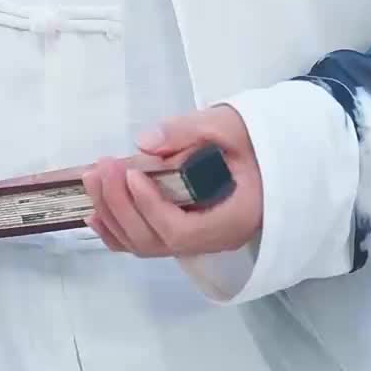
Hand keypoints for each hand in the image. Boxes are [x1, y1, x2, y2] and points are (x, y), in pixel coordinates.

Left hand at [82, 106, 262, 259]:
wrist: (278, 155)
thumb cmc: (259, 141)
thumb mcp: (230, 126)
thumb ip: (189, 131)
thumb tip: (145, 142)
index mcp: (233, 219)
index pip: (181, 230)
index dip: (149, 206)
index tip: (130, 172)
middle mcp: (213, 240)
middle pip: (156, 240)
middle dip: (121, 205)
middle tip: (101, 168)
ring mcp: (198, 240)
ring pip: (146, 244)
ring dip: (113, 214)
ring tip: (93, 178)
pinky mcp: (185, 232)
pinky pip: (147, 241)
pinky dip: (117, 230)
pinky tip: (96, 212)